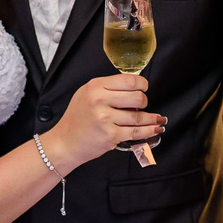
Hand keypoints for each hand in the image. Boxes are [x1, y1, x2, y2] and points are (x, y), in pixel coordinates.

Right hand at [43, 75, 164, 169]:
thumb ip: (107, 88)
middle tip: (143, 104)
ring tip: (157, 119)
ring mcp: (105, 118)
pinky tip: (155, 129)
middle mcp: (100, 100)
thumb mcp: (86, 94)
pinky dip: (149, 130)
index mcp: (95, 86)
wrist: (65, 142)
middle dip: (145, 101)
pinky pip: (136, 132)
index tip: (143, 88)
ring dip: (152, 118)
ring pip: (139, 116)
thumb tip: (133, 87)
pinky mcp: (110, 135)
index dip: (142, 84)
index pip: (129, 80)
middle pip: (137, 97)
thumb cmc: (76, 119)